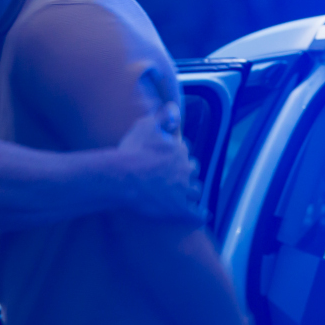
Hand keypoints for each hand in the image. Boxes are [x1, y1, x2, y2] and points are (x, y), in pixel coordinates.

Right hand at [117, 103, 204, 221]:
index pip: (184, 149)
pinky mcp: (179, 209)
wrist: (121, 177)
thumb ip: (163, 116)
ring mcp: (183, 190)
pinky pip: (196, 214)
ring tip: (186, 194)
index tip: (168, 156)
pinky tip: (203, 216)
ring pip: (196, 191)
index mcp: (179, 150)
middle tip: (177, 175)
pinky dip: (200, 214)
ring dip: (192, 191)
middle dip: (187, 171)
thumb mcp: (146, 125)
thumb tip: (175, 108)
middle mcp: (185, 169)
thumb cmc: (131, 151)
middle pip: (193, 170)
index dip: (176, 152)